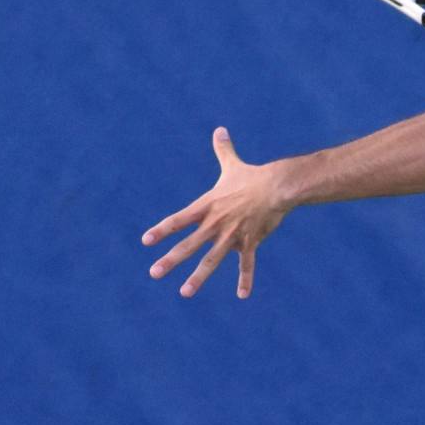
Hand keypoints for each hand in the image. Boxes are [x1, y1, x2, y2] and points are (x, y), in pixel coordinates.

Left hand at [143, 128, 286, 298]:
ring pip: (211, 260)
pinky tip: (243, 295)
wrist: (277, 186)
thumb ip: (223, 150)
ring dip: (197, 278)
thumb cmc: (253, 176)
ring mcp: (232, 235)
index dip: (162, 230)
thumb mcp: (233, 164)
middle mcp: (215, 223)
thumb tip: (219, 129)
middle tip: (154, 273)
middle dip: (170, 260)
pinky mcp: (250, 242)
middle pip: (189, 245)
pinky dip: (245, 280)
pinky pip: (247, 264)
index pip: (178, 220)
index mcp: (207, 206)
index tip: (146, 241)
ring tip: (184, 292)